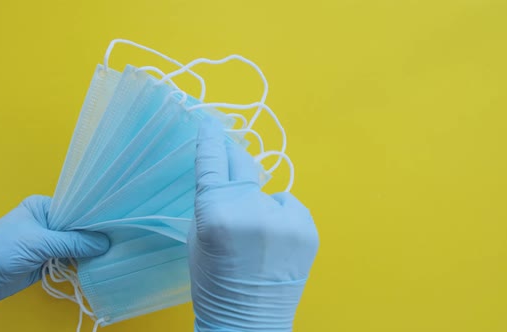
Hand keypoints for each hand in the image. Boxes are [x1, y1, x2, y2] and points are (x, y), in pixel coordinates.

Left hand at [0, 195, 108, 328]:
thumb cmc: (1, 250)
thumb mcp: (39, 242)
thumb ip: (71, 243)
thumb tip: (103, 243)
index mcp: (42, 207)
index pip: (75, 208)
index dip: (92, 216)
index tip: (113, 222)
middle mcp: (47, 221)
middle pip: (77, 227)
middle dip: (93, 234)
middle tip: (117, 237)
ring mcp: (48, 241)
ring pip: (76, 244)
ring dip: (89, 250)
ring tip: (113, 249)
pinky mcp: (48, 259)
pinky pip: (71, 258)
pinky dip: (82, 261)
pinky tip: (97, 262)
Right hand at [188, 118, 319, 330]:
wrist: (248, 318)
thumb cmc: (213, 280)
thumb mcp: (198, 234)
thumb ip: (212, 199)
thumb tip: (225, 170)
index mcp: (216, 211)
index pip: (211, 159)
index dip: (209, 137)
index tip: (209, 121)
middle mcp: (252, 208)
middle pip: (243, 162)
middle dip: (234, 159)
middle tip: (229, 163)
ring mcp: (285, 217)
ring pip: (268, 191)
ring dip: (260, 202)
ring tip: (257, 236)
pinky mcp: (308, 227)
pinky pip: (289, 206)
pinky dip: (281, 217)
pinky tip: (276, 243)